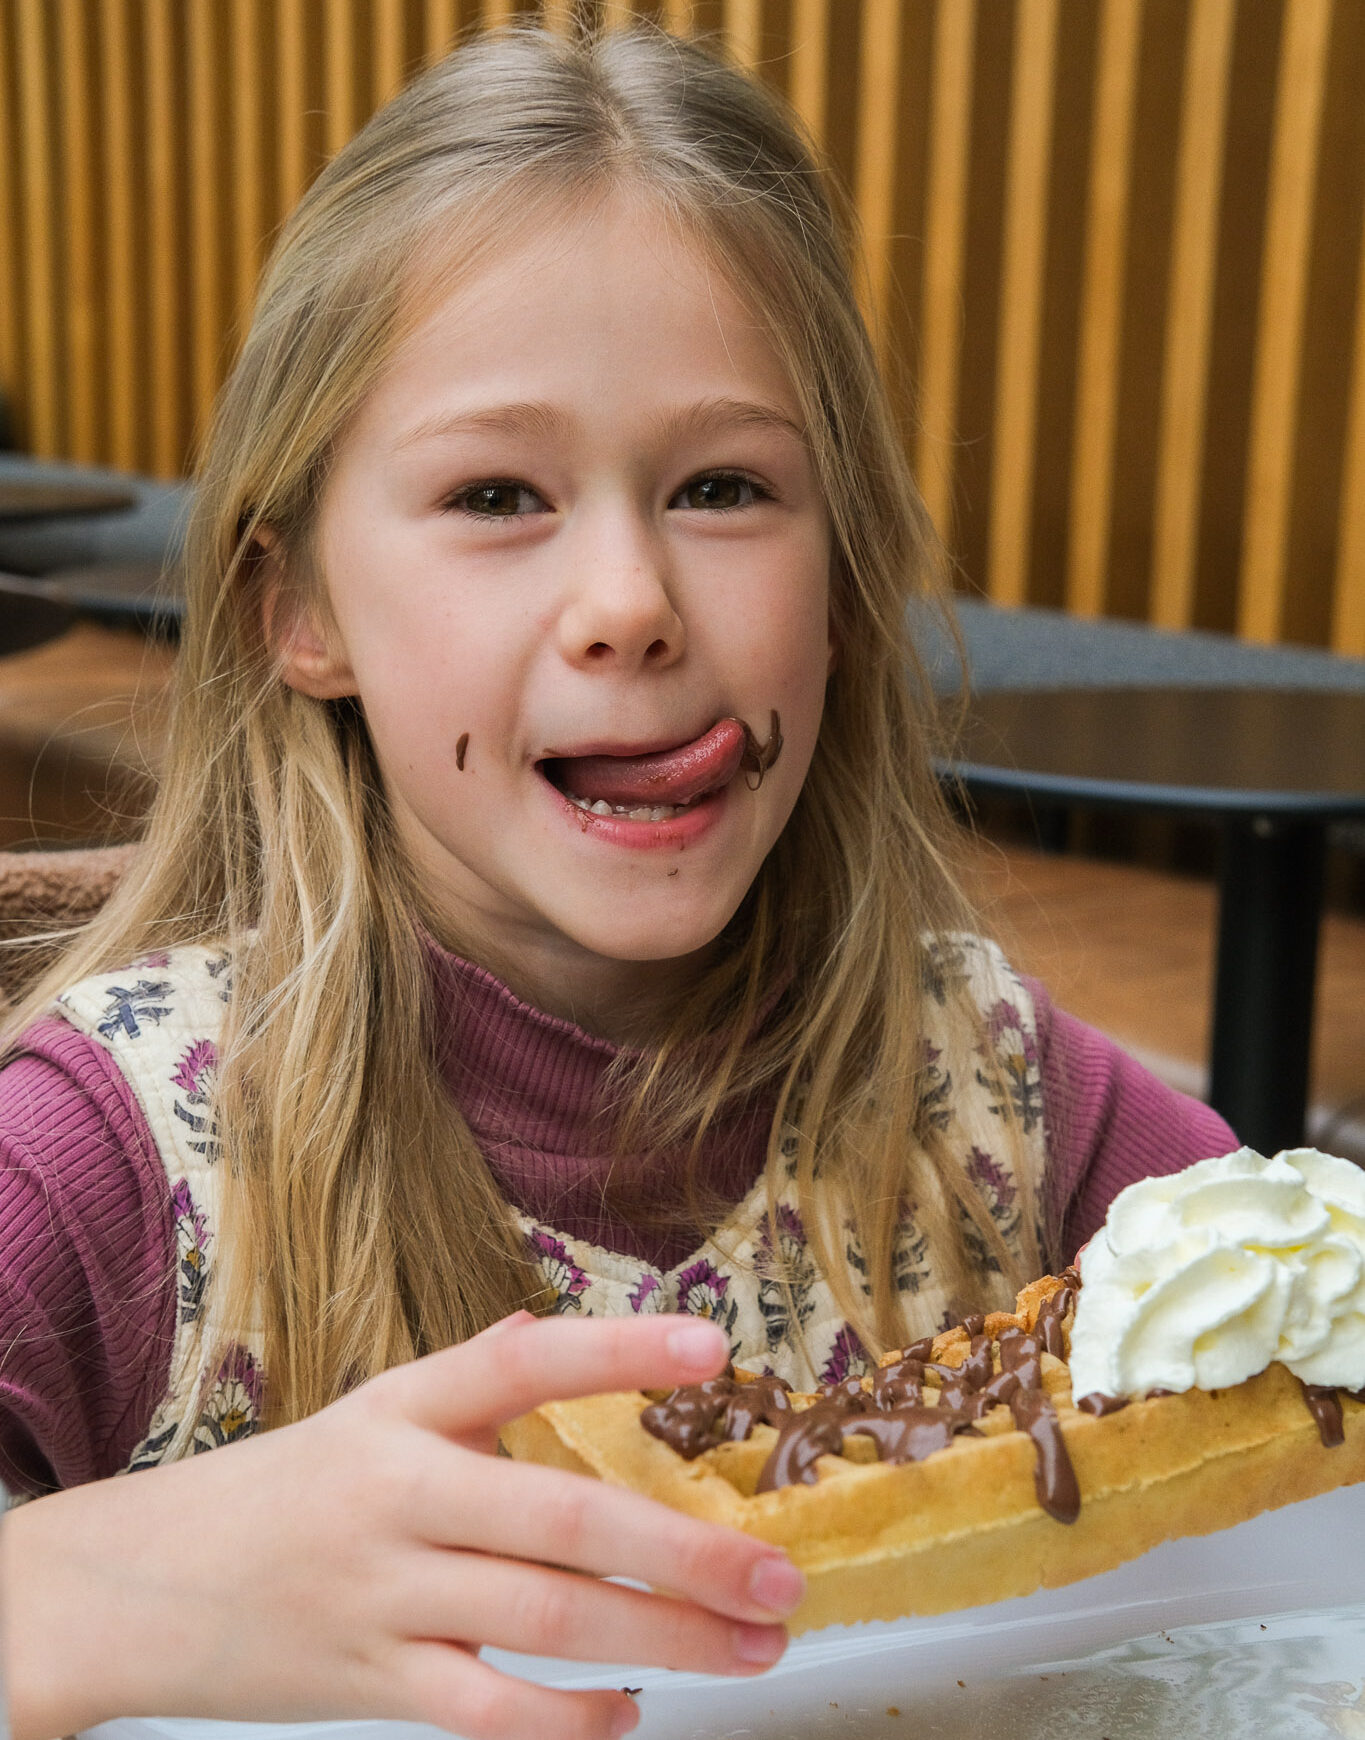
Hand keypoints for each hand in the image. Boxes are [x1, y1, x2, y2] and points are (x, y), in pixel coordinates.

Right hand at [1, 1313, 801, 1739]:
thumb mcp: (364, 1413)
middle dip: (682, 1554)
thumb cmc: (278, 1491)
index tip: (712, 1353)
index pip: (518, 1363)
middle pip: (559, 1519)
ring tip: (751, 1647)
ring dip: (660, 1640)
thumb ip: (464, 1382)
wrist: (134, 1586)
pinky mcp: (367, 1683)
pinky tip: (631, 1713)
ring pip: (540, 1621)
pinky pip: (483, 1713)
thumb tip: (542, 1327)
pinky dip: (566, 1720)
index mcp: (397, 1407)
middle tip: (780, 1578)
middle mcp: (395, 1493)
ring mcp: (381, 1596)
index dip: (616, 1352)